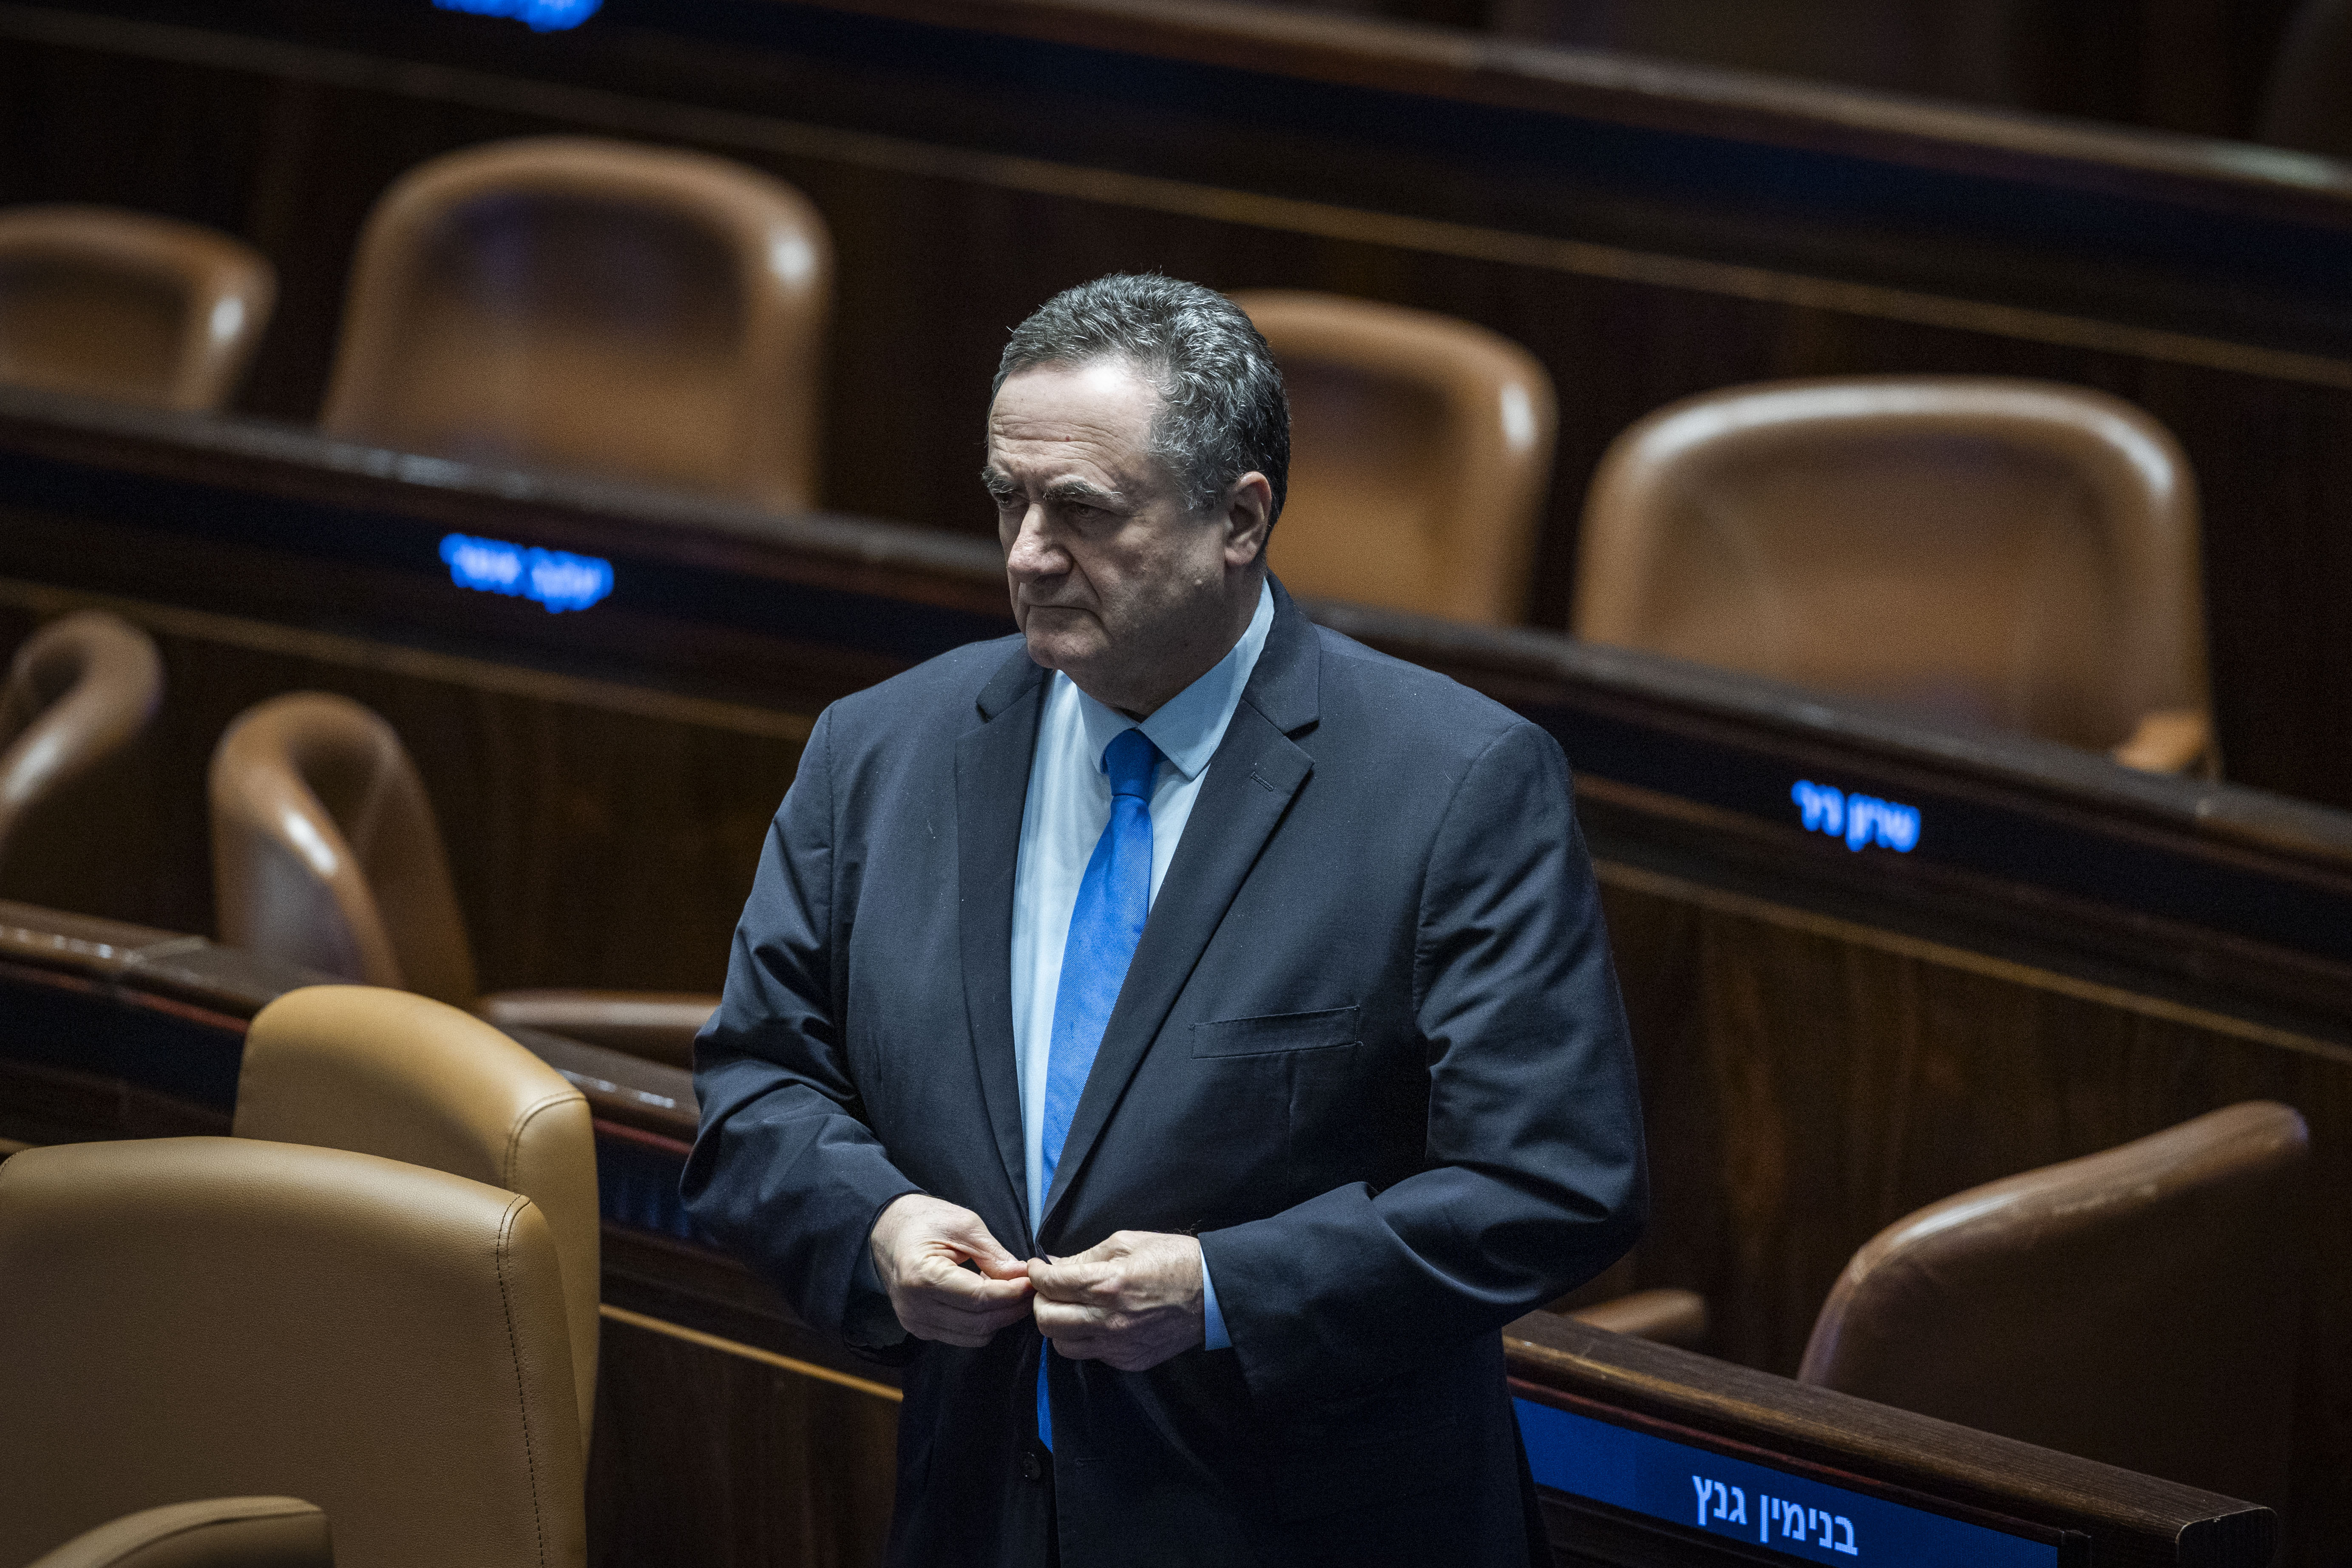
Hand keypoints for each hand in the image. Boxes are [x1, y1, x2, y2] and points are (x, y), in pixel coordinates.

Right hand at [868, 1194, 1033, 1346]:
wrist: (888, 1230)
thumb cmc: (924, 1220)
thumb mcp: (963, 1224)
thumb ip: (993, 1253)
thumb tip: (1021, 1275)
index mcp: (923, 1277)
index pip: (979, 1298)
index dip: (1012, 1293)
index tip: (1032, 1281)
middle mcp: (915, 1307)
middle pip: (979, 1322)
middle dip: (1011, 1307)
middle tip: (1031, 1288)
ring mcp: (915, 1322)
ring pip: (974, 1335)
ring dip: (999, 1318)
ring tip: (1011, 1292)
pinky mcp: (920, 1328)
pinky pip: (962, 1336)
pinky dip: (983, 1322)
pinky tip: (989, 1300)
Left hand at [1029, 1230, 1205, 1371]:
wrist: (1214, 1293)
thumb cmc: (1174, 1260)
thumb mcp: (1127, 1242)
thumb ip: (1086, 1256)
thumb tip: (1057, 1266)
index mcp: (1107, 1284)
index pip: (1050, 1284)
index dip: (1037, 1274)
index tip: (1038, 1268)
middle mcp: (1108, 1320)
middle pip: (1046, 1320)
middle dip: (1040, 1301)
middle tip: (1050, 1289)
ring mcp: (1118, 1345)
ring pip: (1062, 1345)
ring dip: (1059, 1325)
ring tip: (1071, 1308)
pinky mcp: (1128, 1361)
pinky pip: (1091, 1355)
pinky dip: (1085, 1339)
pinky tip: (1097, 1322)